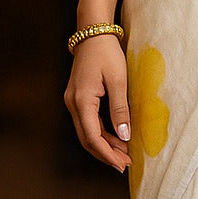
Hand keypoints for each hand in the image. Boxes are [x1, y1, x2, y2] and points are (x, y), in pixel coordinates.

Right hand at [64, 35, 131, 172]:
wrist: (92, 34)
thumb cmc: (106, 53)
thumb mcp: (118, 80)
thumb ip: (120, 109)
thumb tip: (124, 136)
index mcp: (81, 101)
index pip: (92, 137)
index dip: (107, 153)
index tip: (122, 164)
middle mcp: (72, 104)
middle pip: (87, 138)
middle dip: (105, 154)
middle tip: (124, 164)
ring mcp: (73, 101)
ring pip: (87, 132)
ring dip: (104, 145)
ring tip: (123, 154)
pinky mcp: (78, 98)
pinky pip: (88, 122)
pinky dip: (101, 133)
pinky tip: (116, 138)